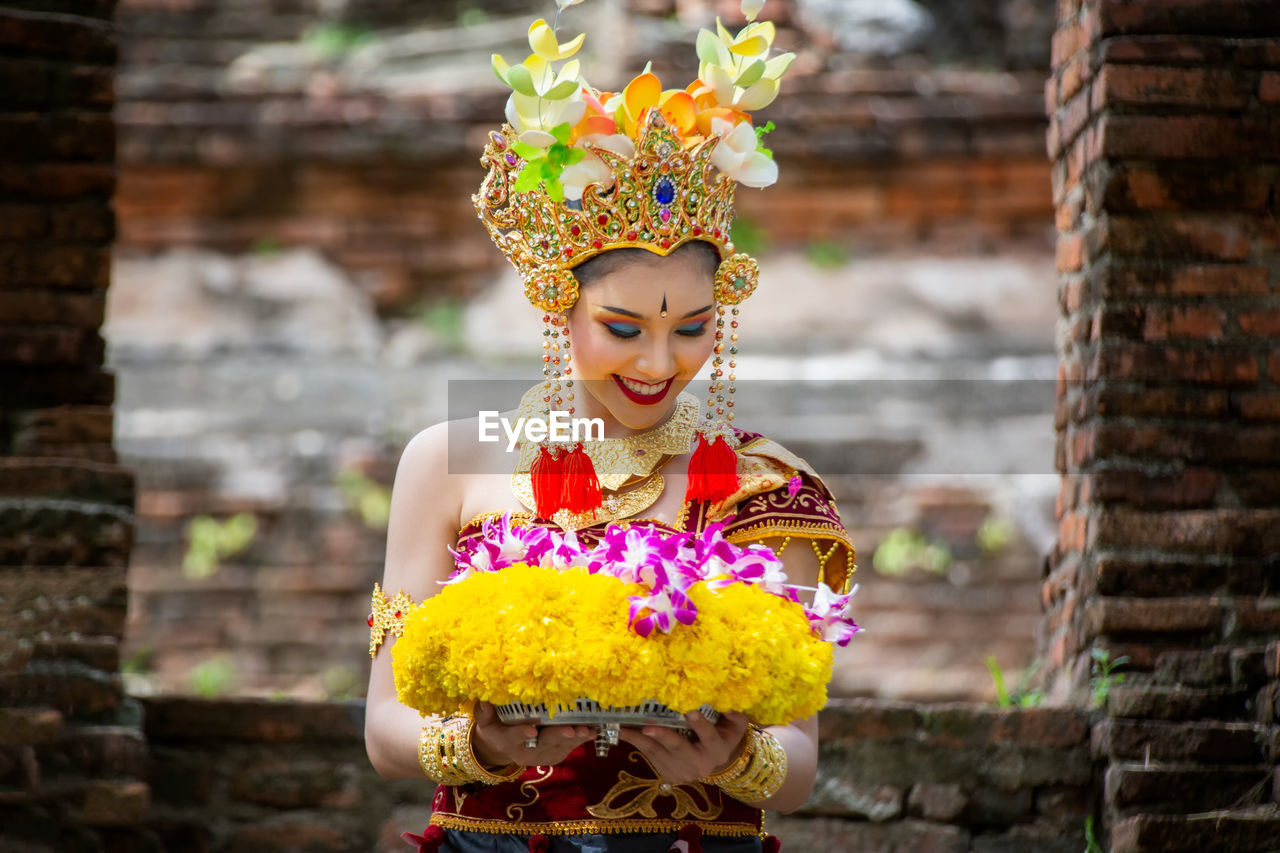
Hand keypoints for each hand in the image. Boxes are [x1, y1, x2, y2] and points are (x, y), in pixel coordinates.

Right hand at [470, 701, 596, 768]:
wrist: (504, 746)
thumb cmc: (496, 726)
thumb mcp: (485, 721)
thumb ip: (484, 713)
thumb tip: (484, 702)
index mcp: (506, 741)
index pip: (513, 737)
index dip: (522, 734)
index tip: (531, 729)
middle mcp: (525, 752)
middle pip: (542, 744)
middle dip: (557, 736)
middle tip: (570, 730)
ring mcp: (542, 755)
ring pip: (560, 747)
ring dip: (574, 739)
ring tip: (587, 730)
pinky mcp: (555, 755)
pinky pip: (569, 748)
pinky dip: (581, 739)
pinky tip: (592, 731)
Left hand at [616, 710, 750, 784]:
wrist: (715, 761)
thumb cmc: (724, 735)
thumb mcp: (735, 726)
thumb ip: (735, 716)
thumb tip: (729, 706)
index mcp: (717, 749)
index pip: (709, 736)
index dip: (700, 725)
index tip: (691, 712)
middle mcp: (700, 764)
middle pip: (680, 749)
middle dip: (663, 737)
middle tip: (647, 727)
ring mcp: (683, 772)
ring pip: (660, 754)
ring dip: (640, 740)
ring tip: (623, 728)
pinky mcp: (669, 775)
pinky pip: (652, 758)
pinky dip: (638, 744)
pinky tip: (625, 733)